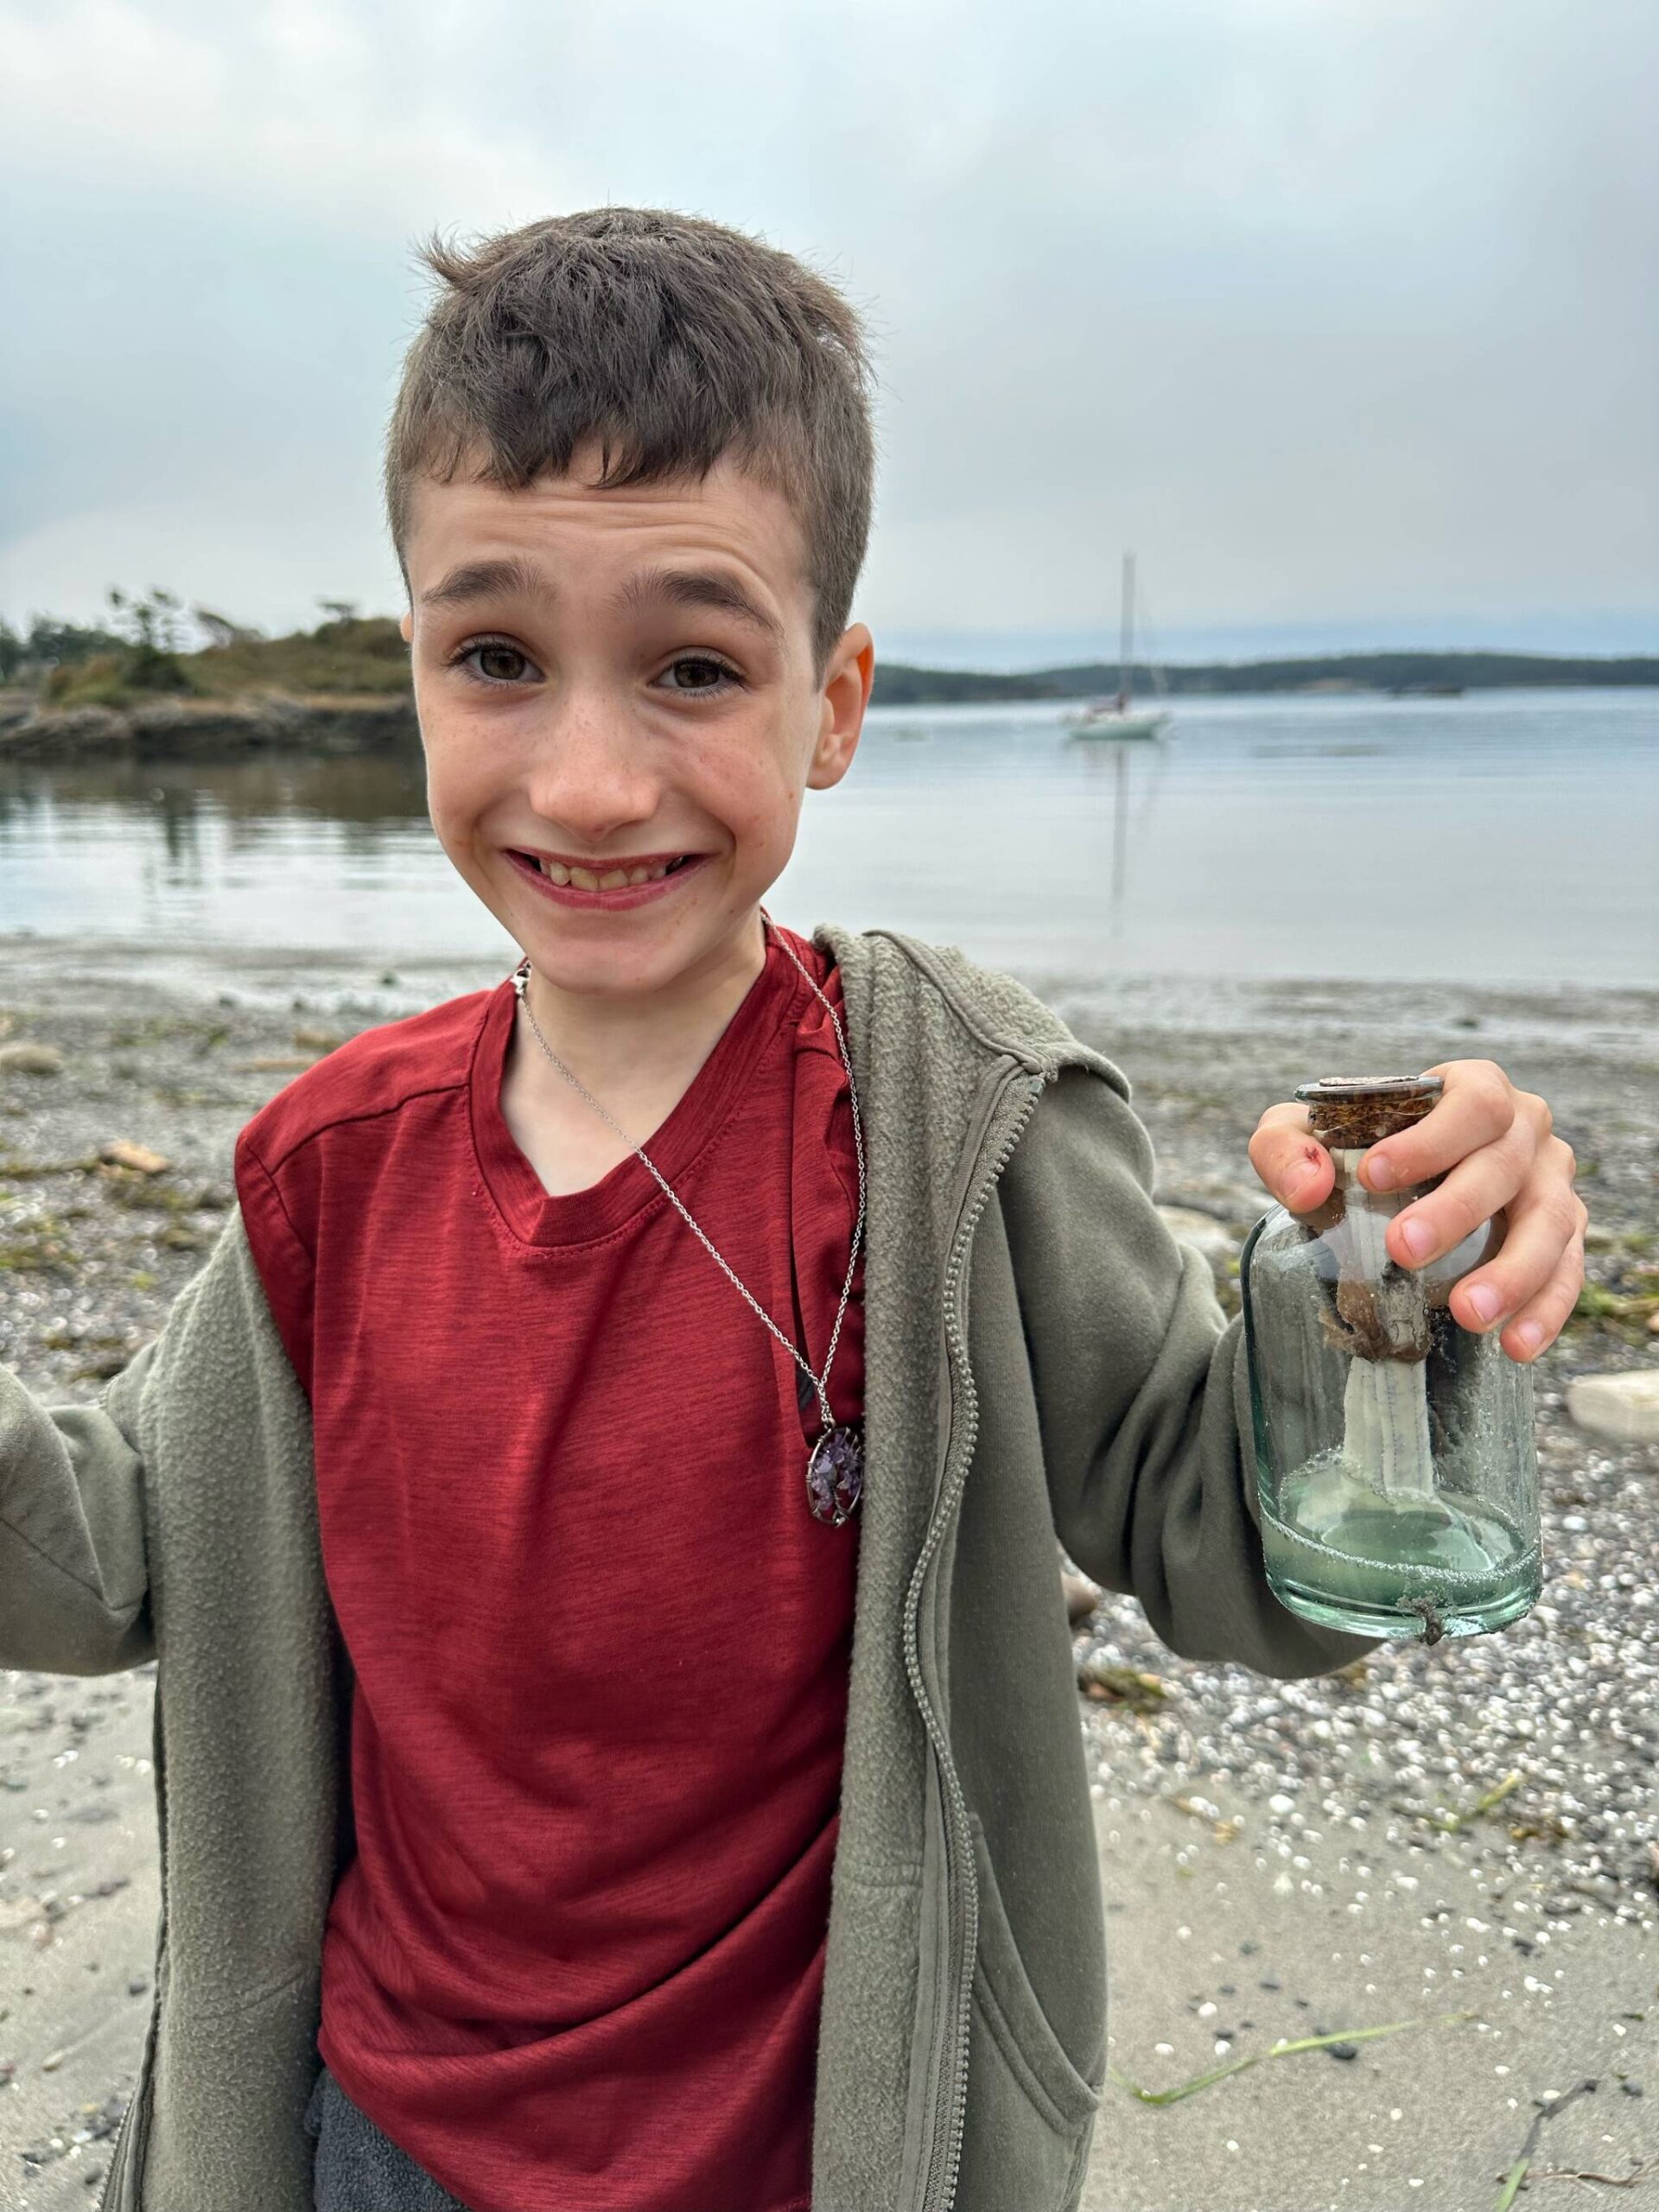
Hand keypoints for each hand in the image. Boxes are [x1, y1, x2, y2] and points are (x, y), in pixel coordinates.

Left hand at [1247, 1060, 1584, 1361]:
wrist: (1388, 1182)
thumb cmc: (1357, 1148)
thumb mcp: (1304, 1133)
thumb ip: (1287, 1148)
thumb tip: (1309, 1187)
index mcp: (1474, 1088)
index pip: (1472, 1103)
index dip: (1429, 1140)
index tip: (1373, 1177)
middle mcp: (1525, 1129)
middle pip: (1505, 1164)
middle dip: (1456, 1211)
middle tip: (1403, 1251)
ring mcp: (1550, 1182)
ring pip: (1549, 1222)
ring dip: (1513, 1272)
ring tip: (1467, 1313)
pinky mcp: (1562, 1236)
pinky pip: (1566, 1272)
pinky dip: (1545, 1311)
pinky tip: (1514, 1344)